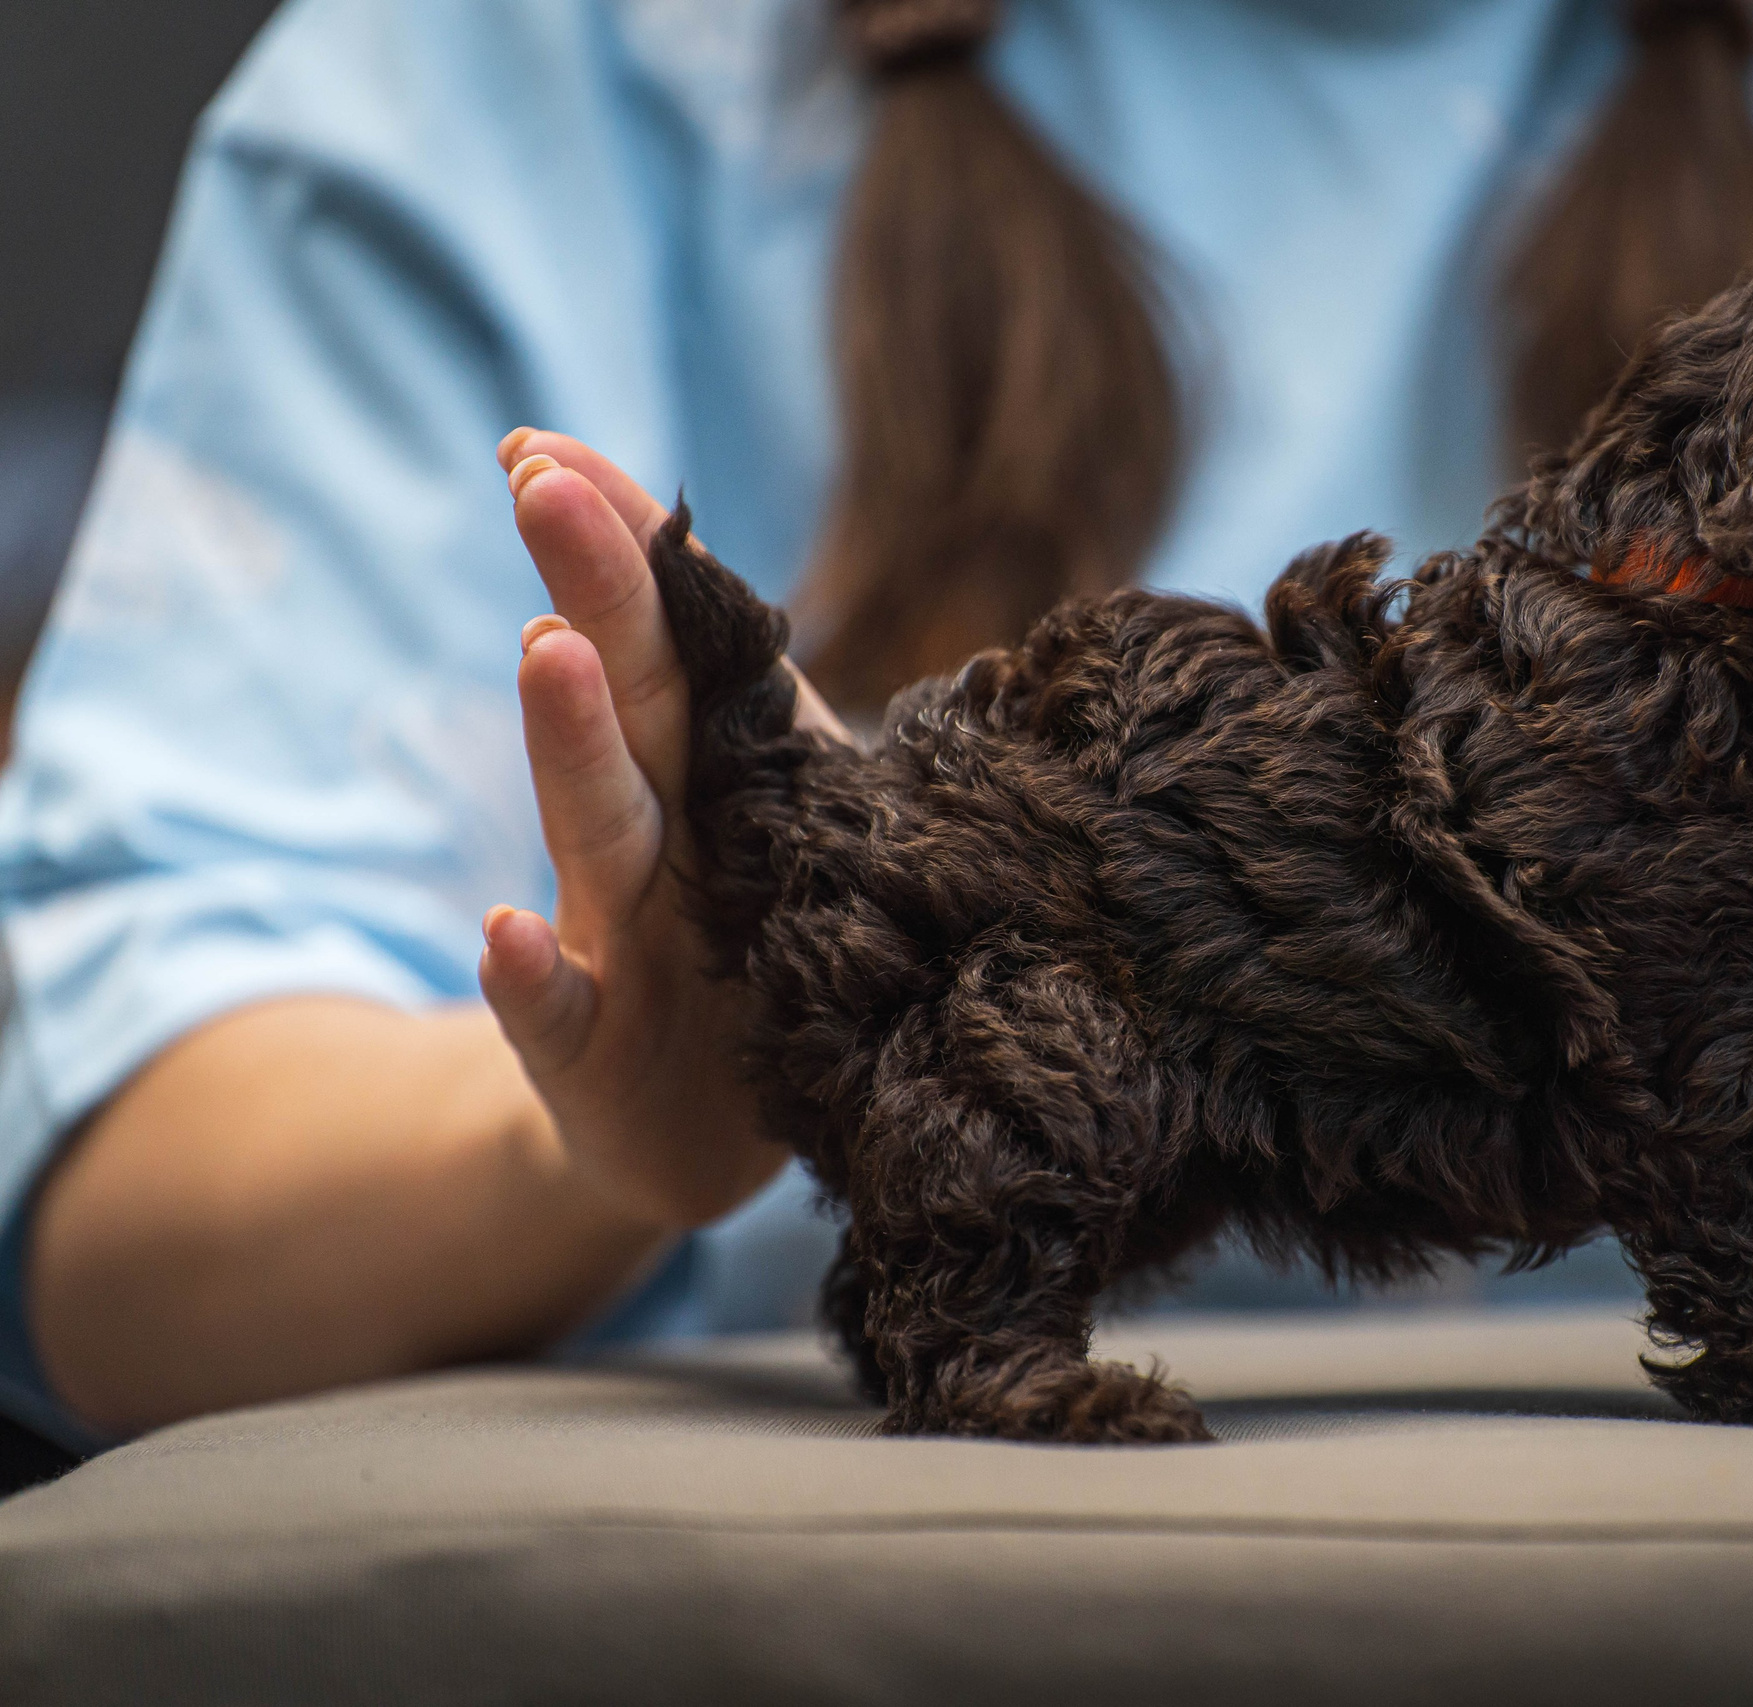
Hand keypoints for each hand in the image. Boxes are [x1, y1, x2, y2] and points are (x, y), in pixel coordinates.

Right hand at [479, 430, 842, 1228]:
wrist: (701, 1134)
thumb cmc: (750, 949)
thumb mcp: (775, 818)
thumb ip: (745, 706)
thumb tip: (737, 573)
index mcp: (713, 774)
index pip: (675, 640)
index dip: (625, 550)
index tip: (550, 449)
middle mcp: (652, 839)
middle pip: (632, 702)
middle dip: (593, 590)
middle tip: (543, 484)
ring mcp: (615, 943)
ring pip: (598, 828)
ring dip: (570, 740)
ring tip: (548, 649)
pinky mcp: (591, 1056)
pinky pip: (557, 1011)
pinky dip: (532, 977)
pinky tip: (504, 933)